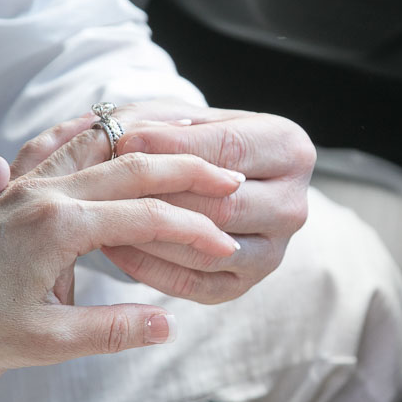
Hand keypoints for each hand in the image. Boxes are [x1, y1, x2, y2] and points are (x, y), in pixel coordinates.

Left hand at [0, 131, 244, 370]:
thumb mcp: (40, 342)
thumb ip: (108, 330)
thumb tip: (166, 324)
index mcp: (57, 227)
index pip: (146, 216)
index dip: (193, 230)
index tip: (225, 245)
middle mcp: (43, 194)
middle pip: (133, 168)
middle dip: (188, 173)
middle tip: (232, 180)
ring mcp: (23, 187)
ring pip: (101, 152)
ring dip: (149, 153)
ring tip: (189, 156)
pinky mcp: (8, 192)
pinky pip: (67, 154)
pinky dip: (104, 147)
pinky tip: (117, 145)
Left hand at [98, 101, 315, 303]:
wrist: (196, 182)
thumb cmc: (186, 139)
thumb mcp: (175, 117)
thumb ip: (155, 122)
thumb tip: (130, 142)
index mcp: (290, 149)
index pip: (231, 149)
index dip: (175, 146)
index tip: (125, 142)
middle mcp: (293, 205)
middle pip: (224, 205)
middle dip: (163, 197)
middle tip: (111, 188)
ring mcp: (273, 252)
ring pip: (209, 250)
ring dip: (153, 236)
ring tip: (108, 216)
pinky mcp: (242, 285)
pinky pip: (194, 284)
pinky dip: (149, 268)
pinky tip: (113, 247)